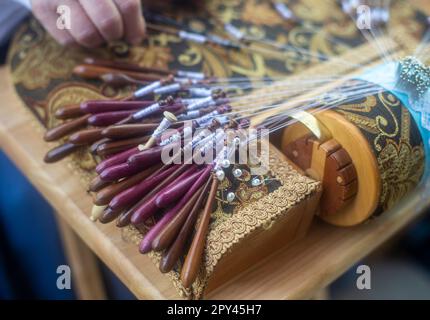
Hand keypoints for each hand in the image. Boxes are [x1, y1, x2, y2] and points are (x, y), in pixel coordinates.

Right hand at [31, 0, 145, 47]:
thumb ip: (127, 5)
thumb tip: (136, 38)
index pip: (127, 5)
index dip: (135, 27)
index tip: (135, 36)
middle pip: (109, 23)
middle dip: (116, 34)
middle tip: (114, 31)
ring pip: (88, 35)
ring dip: (98, 40)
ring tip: (96, 29)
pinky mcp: (40, 7)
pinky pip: (68, 41)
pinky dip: (78, 41)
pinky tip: (79, 27)